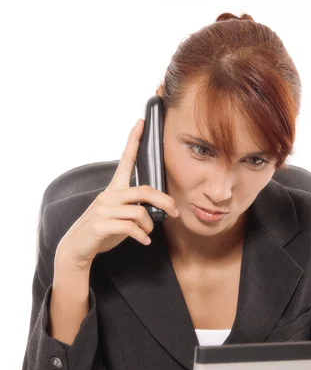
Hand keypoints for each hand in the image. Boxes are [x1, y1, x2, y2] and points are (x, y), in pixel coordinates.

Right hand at [55, 119, 178, 271]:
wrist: (77, 247)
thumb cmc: (102, 231)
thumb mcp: (118, 215)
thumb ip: (134, 207)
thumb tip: (158, 210)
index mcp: (113, 189)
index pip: (125, 160)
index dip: (133, 140)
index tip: (140, 122)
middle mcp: (108, 195)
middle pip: (145, 191)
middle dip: (164, 201)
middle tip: (174, 212)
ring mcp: (104, 209)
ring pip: (140, 212)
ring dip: (149, 225)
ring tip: (147, 234)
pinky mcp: (101, 224)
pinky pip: (131, 228)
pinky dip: (142, 236)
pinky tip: (144, 241)